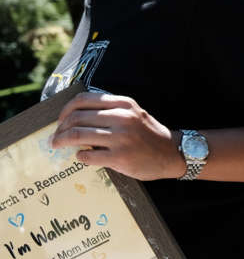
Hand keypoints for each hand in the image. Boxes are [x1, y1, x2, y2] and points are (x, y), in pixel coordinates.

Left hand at [50, 92, 182, 179]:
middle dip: (60, 128)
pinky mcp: (120, 157)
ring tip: (57, 145)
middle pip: (76, 118)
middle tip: (55, 137)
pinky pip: (88, 155)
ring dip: (62, 141)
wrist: (173, 153)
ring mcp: (121, 138)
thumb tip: (77, 116)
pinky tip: (81, 157)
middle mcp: (122, 118)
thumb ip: (110, 110)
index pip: (83, 100)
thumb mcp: (134, 113)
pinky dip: (79, 156)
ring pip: (77, 135)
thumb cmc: (149, 134)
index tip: (61, 120)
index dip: (65, 110)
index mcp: (123, 104)